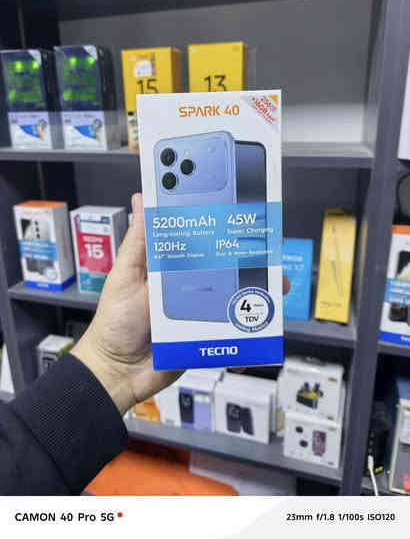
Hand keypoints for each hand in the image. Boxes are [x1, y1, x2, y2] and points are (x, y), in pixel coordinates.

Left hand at [71, 193, 289, 413]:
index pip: (200, 242)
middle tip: (271, 256)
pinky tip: (259, 334)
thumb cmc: (115, 322)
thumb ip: (137, 242)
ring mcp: (200, 314)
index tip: (244, 215)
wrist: (118, 374)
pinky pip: (232, 334)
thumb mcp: (124, 277)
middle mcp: (189, 287)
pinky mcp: (206, 338)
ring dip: (256, 297)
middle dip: (251, 263)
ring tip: (275, 290)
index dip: (220, 229)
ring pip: (234, 301)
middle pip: (225, 271)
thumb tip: (141, 198)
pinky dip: (247, 336)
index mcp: (171, 267)